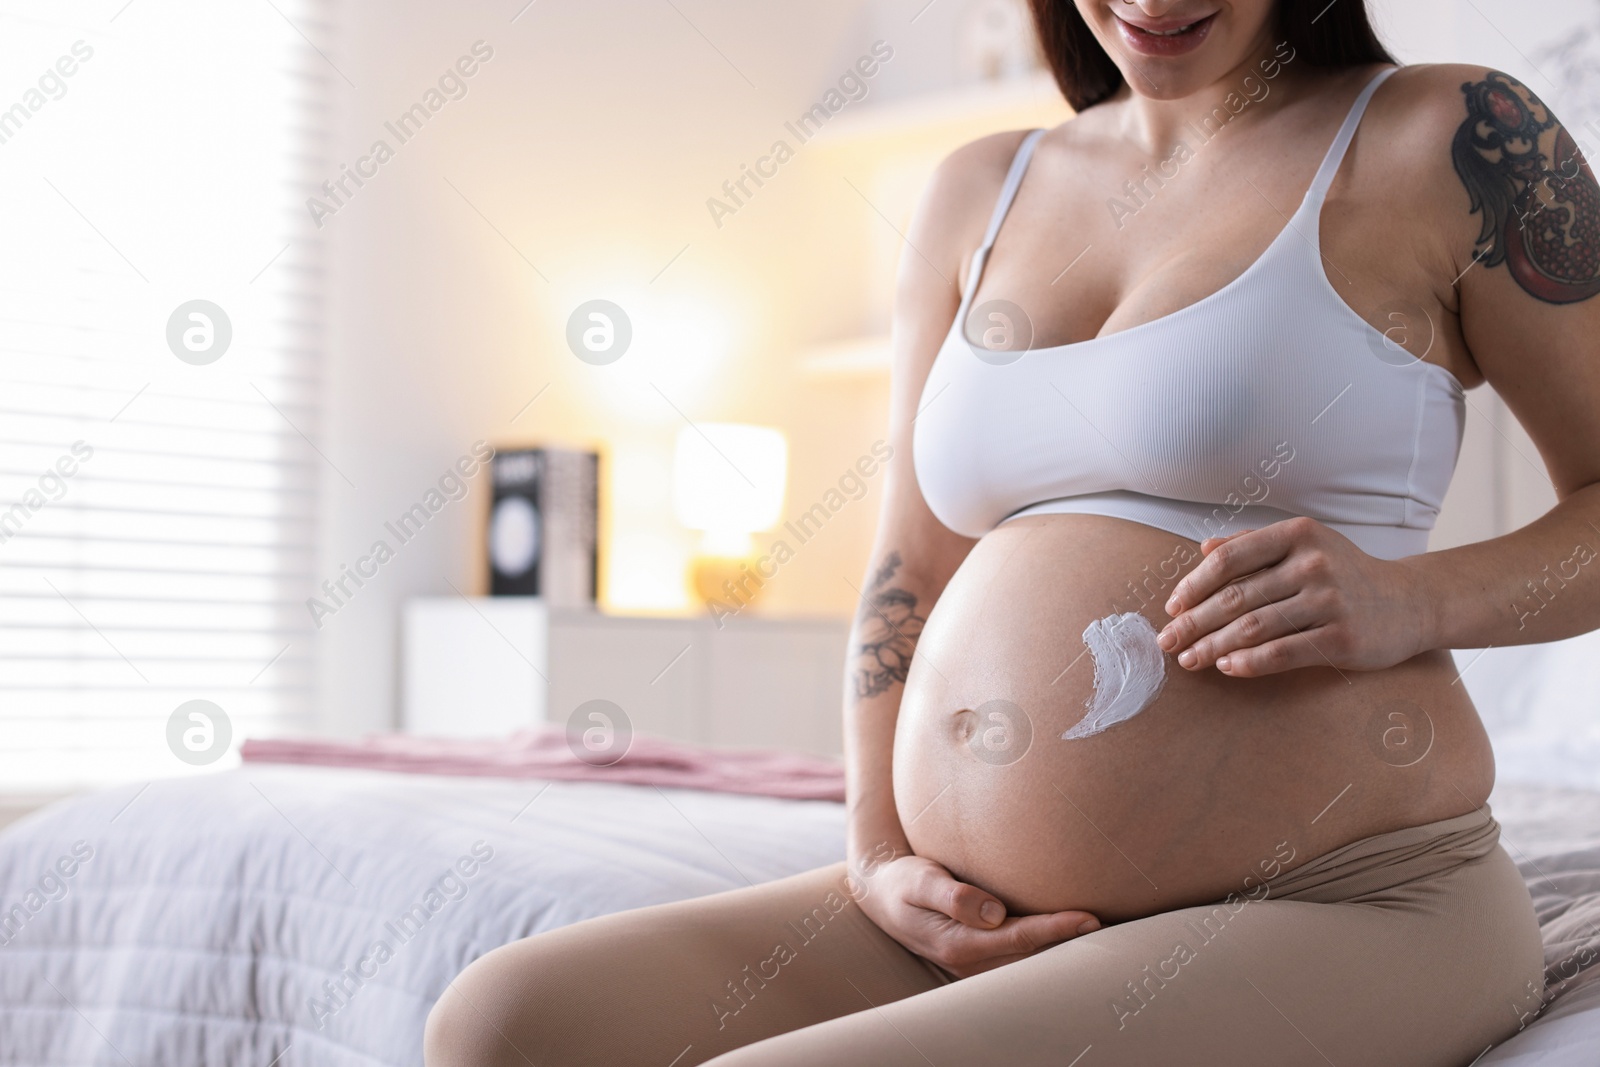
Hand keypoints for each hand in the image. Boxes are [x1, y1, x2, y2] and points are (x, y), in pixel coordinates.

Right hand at [851, 854, 1099, 977]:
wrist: (881, 894)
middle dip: (1070, 947)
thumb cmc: (903, 881)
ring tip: (1100, 935)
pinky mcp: (979, 956)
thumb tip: (993, 912)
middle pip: (1031, 959)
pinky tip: (1068, 937)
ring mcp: (975, 964)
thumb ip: (953, 895)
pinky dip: (1045, 949)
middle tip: (1115, 930)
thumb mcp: (920, 880)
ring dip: (1061, 952)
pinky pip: (1020, 958)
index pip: (1018, 939)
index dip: (1055, 929)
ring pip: (1028, 963)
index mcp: (957, 944)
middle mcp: (970, 962)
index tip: (1088, 918)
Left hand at [1157, 517, 1432, 677]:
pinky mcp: (1342, 639)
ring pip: (1253, 627)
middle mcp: (1314, 564)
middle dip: (1193, 622)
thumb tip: (1203, 548)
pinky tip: (1225, 666)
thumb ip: (1254, 543)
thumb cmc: (1344, 572)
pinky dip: (1247, 662)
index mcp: (1298, 535)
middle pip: (1235, 597)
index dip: (1193, 585)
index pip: (1229, 559)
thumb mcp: (1305, 545)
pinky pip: (1281, 653)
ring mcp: (1330, 601)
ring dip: (1213, 646)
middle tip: (1168, 641)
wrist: (1410, 603)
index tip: (1173, 607)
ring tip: (1189, 659)